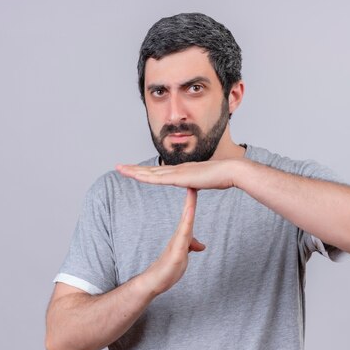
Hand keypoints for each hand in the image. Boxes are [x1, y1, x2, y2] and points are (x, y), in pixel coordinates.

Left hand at [116, 159, 244, 189]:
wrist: (230, 171)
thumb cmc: (224, 176)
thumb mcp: (208, 181)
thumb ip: (200, 182)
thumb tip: (199, 183)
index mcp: (183, 171)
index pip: (160, 171)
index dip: (146, 170)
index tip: (135, 171)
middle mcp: (177, 169)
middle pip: (151, 169)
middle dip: (134, 168)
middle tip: (119, 167)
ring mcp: (177, 172)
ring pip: (150, 172)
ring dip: (134, 171)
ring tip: (119, 169)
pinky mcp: (179, 178)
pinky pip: (157, 178)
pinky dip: (144, 177)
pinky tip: (135, 176)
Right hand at [143, 188, 204, 294]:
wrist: (154, 281)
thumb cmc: (168, 268)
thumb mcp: (184, 255)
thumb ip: (191, 246)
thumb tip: (201, 245)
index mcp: (181, 235)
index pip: (188, 214)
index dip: (192, 200)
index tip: (196, 185)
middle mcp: (178, 236)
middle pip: (186, 213)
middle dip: (190, 197)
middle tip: (193, 180)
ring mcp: (176, 243)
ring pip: (185, 223)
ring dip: (188, 208)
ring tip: (192, 192)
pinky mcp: (176, 253)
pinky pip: (183, 238)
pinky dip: (186, 227)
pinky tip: (189, 220)